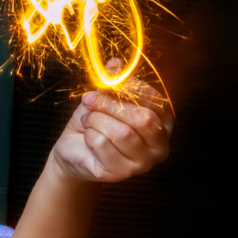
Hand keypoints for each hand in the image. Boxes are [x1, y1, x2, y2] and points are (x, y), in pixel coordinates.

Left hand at [51, 64, 172, 182]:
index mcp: (164, 122)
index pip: (155, 101)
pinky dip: (90, 135)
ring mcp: (142, 163)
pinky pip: (103, 145)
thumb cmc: (97, 122)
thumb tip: (116, 63)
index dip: (130, 88)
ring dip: (97, 120)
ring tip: (88, 119)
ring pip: (122, 133)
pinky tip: (87, 136)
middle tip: (89, 99)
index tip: (107, 82)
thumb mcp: (106, 98)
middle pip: (143, 119)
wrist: (74, 149)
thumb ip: (115, 82)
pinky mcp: (120, 173)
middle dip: (111, 105)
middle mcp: (160, 145)